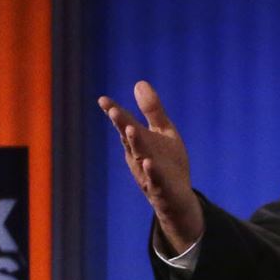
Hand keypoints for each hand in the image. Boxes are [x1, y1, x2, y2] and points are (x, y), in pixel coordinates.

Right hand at [99, 81, 203, 254]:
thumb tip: (139, 82)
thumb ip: (152, 110)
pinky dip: (151, 171)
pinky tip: (149, 162)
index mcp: (139, 140)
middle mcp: (139, 154)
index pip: (125, 124)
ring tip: (130, 129)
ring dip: (135, 143)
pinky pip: (155, 179)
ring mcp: (148, 171)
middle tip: (114, 110)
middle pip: (129, 138)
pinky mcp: (161, 186)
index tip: (103, 100)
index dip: (115, 112)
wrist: (176, 197)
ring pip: (140, 156)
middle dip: (122, 124)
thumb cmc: (167, 161)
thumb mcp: (163, 132)